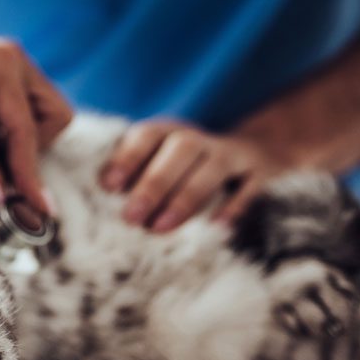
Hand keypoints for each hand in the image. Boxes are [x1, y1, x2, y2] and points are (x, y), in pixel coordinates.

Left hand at [0, 17, 71, 215]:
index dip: (30, 175)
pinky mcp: (6, 72)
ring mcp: (14, 62)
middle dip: (33, 150)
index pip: (26, 131)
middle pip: (55, 118)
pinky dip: (14, 132)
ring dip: (26, 142)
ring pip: (47, 114)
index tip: (40, 211)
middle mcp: (15, 58)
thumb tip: (0, 199)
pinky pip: (29, 108)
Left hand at [101, 120, 289, 231]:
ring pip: (211, 168)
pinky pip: (249, 186)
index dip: (128, 157)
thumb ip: (134, 174)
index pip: (147, 135)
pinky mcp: (258, 172)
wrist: (253, 149)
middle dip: (154, 184)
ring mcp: (231, 153)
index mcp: (169, 131)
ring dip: (185, 198)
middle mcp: (199, 138)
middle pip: (180, 150)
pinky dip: (234, 205)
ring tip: (161, 228)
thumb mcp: (160, 160)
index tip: (108, 186)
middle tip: (131, 218)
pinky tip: (216, 226)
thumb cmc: (185, 165)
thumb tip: (102, 194)